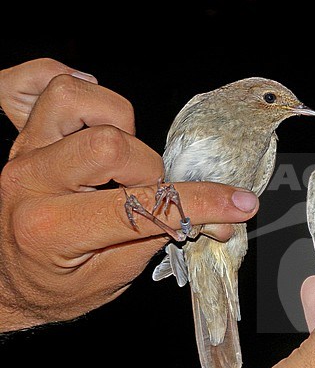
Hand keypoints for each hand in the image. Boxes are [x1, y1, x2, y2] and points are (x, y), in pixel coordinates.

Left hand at [0, 59, 259, 329]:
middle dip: (150, 169)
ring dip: (117, 125)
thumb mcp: (112, 279)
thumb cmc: (57, 285)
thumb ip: (161, 241)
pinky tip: (94, 117)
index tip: (238, 204)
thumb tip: (217, 218)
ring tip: (123, 159)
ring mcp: (24, 152)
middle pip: (110, 144)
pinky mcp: (23, 136)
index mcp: (54, 229)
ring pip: (75, 100)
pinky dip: (74, 89)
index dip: (200, 203)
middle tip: (152, 193)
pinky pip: (35, 83)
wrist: (6, 283)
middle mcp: (32, 182)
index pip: (142, 206)